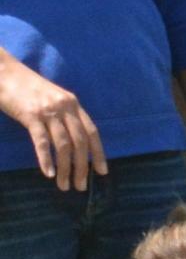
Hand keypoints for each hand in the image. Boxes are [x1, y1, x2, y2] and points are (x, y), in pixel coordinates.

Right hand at [0, 54, 107, 189]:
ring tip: (64, 185)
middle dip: (83, 167)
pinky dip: (46, 159)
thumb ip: (65, 116)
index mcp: (73, 103)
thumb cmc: (28, 88)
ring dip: (65, 168)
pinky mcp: (31, 115)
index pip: (92, 132)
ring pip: (63, 145)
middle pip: (80, 142)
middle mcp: (65, 107)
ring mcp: (48, 111)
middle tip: (80, 186)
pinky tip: (48, 173)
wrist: (5, 72)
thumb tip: (74, 143)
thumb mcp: (53, 99)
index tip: (102, 172)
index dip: (99, 153)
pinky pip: (42, 141)